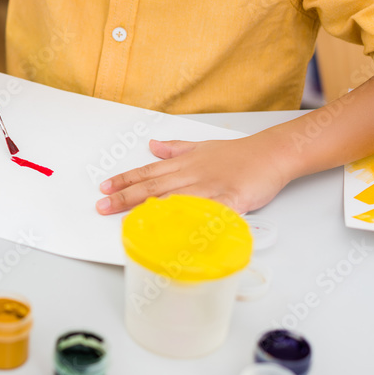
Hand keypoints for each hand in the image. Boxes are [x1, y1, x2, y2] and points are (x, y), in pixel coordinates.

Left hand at [95, 135, 292, 215]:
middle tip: (103, 207)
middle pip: (153, 187)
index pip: (146, 173)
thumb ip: (175, 149)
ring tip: (129, 220)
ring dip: (151, 210)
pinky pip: (211, 212)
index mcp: (183, 164)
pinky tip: (181, 229)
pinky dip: (195, 220)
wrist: (271, 153)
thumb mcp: (201, 147)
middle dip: (125, 198)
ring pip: (175, 199)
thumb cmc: (237, 154)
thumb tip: (152, 145)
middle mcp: (191, 175)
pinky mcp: (231, 200)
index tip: (104, 189)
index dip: (123, 181)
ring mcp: (210, 188)